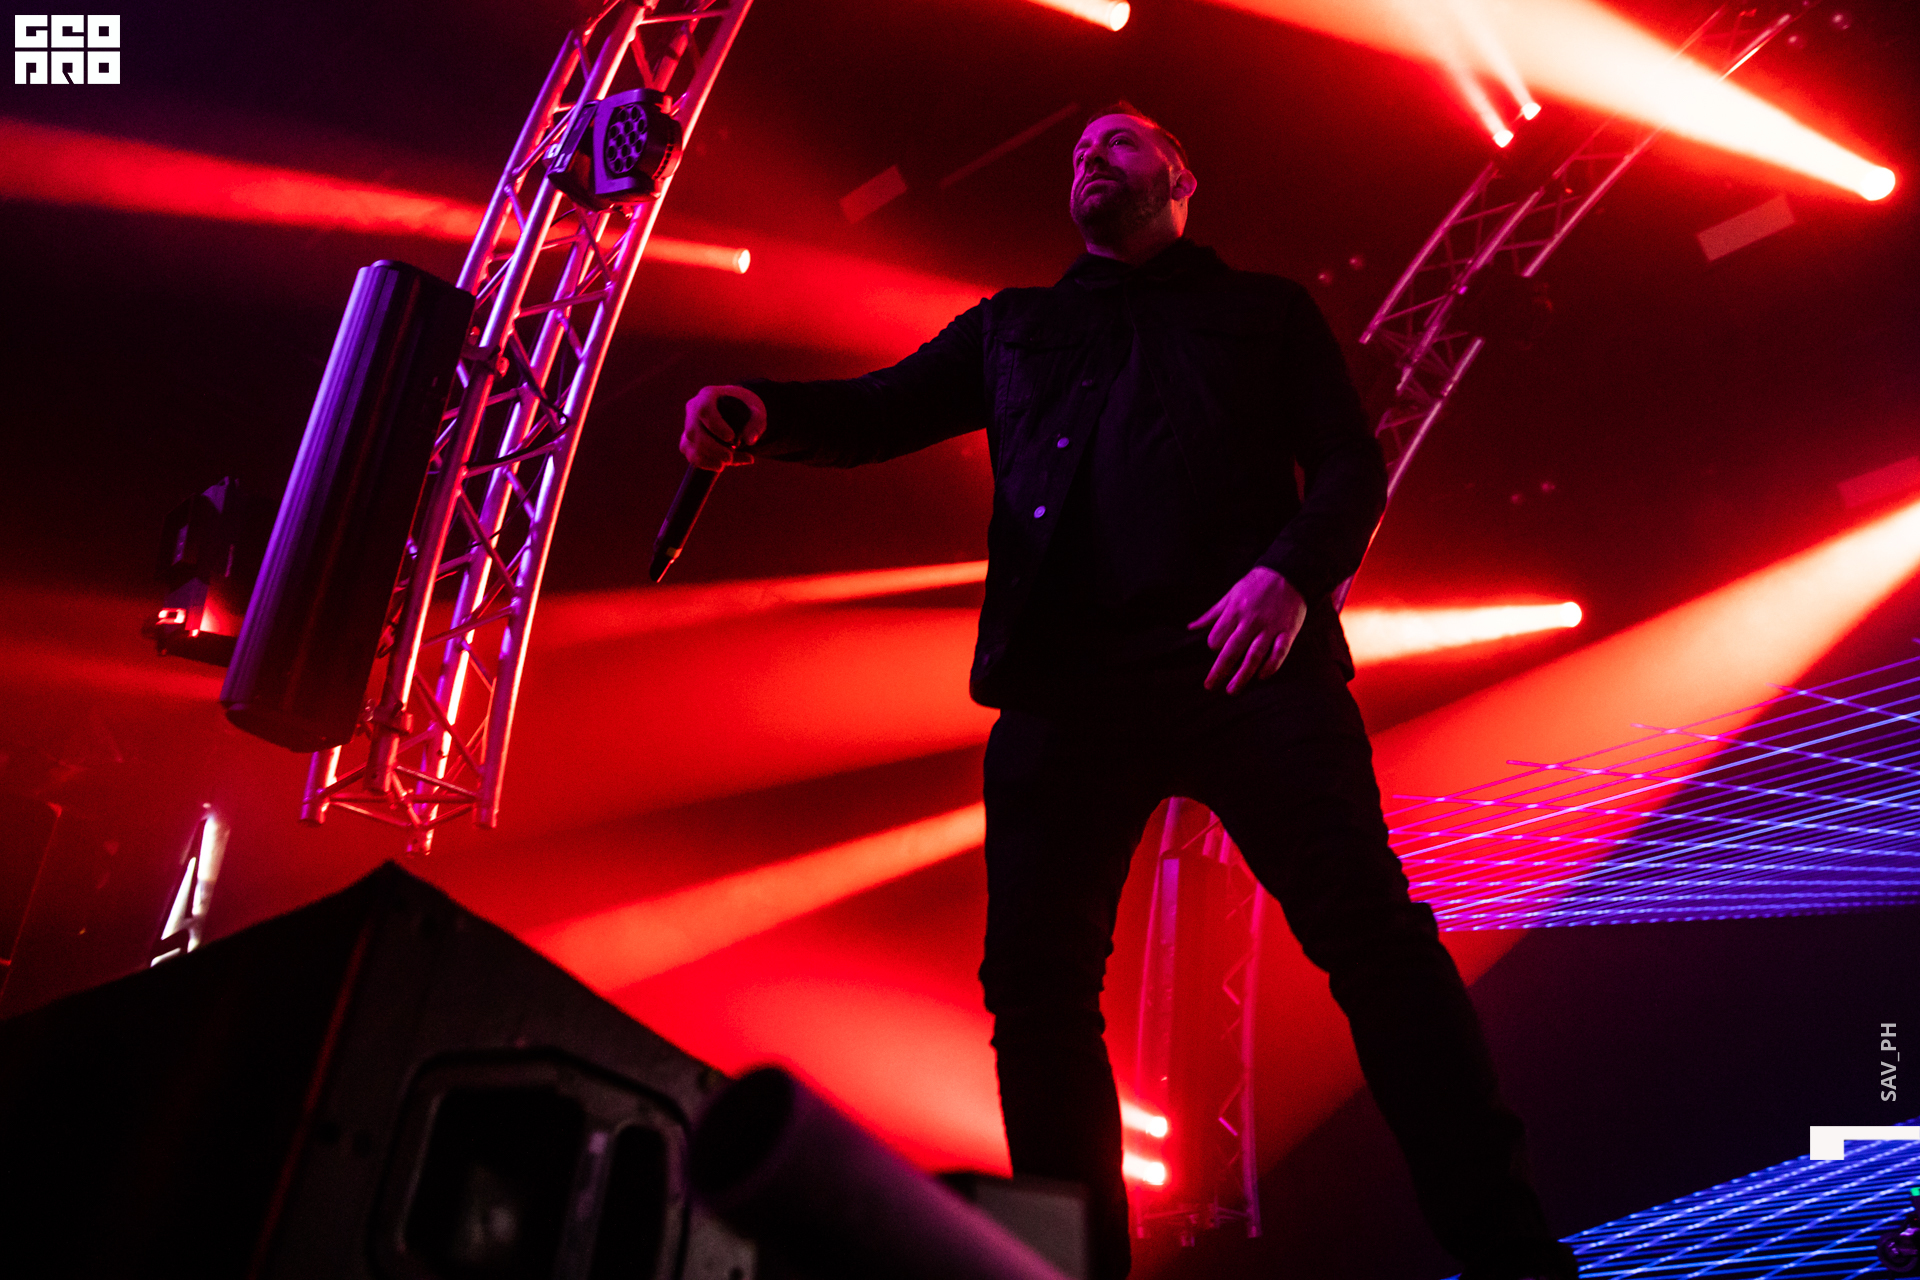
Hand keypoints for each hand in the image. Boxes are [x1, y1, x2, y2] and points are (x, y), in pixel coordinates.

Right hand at [680, 385, 767, 469]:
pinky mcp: (688, 440)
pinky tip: (720, 466)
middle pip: (694, 431)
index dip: (715, 426)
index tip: (731, 438)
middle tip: (730, 458)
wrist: (736, 410)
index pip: (704, 410)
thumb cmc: (745, 408)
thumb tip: (750, 441)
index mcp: (708, 395)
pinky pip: (691, 455)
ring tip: (730, 461)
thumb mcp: (757, 411)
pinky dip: (705, 463)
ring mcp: (689, 425)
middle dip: (712, 448)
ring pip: (690, 445)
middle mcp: (693, 408)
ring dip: (709, 458)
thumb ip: (756, 423)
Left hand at [1189, 566, 1307, 693]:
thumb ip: (1212, 614)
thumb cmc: (1256, 584)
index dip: (1214, 647)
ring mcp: (1270, 628)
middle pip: (1232, 651)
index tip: (1216, 651)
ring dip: (1243, 675)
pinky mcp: (1288, 631)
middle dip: (1220, 670)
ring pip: (1254, 656)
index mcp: (1235, 611)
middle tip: (1210, 686)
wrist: (1289, 572)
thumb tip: (1191, 627)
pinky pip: (1279, 653)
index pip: (1217, 637)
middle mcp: (1251, 621)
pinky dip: (1271, 666)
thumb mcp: (1231, 594)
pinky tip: (1262, 677)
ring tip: (1232, 690)